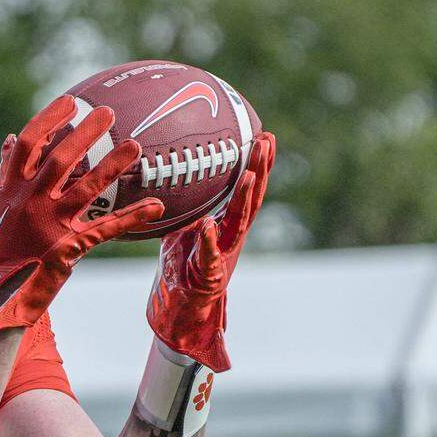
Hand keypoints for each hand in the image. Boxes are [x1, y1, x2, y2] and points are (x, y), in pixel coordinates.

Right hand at [0, 96, 164, 329]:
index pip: (30, 144)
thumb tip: (11, 139)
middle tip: (108, 113)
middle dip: (85, 134)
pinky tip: (157, 206)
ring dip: (112, 167)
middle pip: (60, 159)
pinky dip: (133, 217)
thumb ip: (7, 171)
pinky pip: (106, 229)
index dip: (50, 121)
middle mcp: (30, 201)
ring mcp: (49, 225)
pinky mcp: (68, 248)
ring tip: (136, 147)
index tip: (71, 103)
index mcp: (12, 187)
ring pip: (86, 189)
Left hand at [146, 132, 275, 371]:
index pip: (249, 188)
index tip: (266, 135)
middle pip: (252, 197)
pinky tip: (208, 223)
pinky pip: (208, 254)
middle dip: (260, 169)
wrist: (183, 301)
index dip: (260, 163)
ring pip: (238, 222)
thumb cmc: (184, 259)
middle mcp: (232, 235)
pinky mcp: (208, 273)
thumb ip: (187, 200)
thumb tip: (170, 167)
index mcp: (230, 222)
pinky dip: (209, 240)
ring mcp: (223, 253)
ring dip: (243, 198)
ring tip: (248, 174)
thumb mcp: (184, 222)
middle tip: (265, 140)